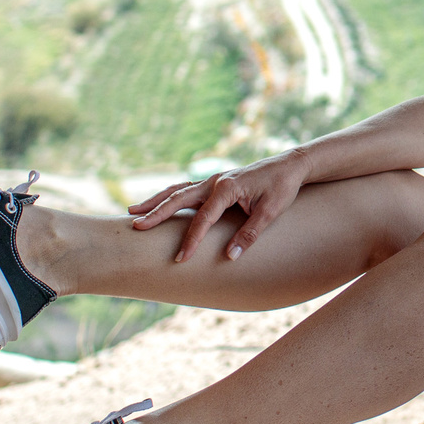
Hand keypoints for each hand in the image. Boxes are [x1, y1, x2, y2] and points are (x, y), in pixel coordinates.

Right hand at [127, 148, 312, 263]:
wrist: (291, 165)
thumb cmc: (282, 188)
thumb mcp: (270, 213)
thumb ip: (249, 234)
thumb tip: (230, 257)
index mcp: (227, 187)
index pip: (203, 218)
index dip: (191, 240)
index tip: (180, 258)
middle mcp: (216, 181)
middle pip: (179, 198)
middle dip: (156, 213)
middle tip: (136, 227)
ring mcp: (214, 180)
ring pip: (179, 190)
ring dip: (156, 201)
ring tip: (133, 211)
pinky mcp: (216, 182)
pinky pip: (187, 189)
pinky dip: (170, 196)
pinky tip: (160, 203)